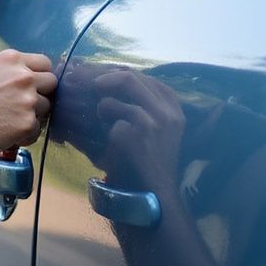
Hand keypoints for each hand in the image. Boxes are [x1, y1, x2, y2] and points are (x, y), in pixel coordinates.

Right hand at [0, 49, 56, 158]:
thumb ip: (8, 71)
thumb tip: (28, 77)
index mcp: (11, 59)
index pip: (44, 63)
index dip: (40, 76)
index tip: (33, 86)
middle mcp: (22, 76)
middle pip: (51, 82)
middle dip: (42, 94)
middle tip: (24, 105)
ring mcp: (27, 99)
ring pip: (46, 108)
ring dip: (33, 115)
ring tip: (9, 121)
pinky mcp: (28, 122)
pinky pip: (37, 130)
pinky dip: (25, 135)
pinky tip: (7, 134)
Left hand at [94, 70, 185, 194]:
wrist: (152, 191)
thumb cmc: (147, 160)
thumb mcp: (154, 128)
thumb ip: (141, 105)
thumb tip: (110, 81)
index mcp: (173, 106)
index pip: (144, 77)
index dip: (120, 73)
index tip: (104, 79)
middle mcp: (168, 108)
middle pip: (131, 76)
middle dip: (107, 78)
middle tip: (92, 86)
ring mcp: (156, 116)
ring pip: (122, 85)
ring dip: (106, 98)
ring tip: (102, 116)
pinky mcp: (141, 126)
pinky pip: (110, 107)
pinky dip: (103, 118)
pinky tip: (108, 136)